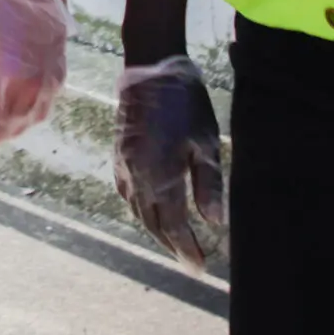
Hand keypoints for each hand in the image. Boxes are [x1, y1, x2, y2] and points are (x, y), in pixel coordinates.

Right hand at [113, 56, 225, 271]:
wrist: (150, 68)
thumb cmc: (185, 102)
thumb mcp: (206, 141)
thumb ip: (209, 183)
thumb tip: (214, 222)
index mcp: (162, 176)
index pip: (175, 224)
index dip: (188, 248)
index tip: (200, 267)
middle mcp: (138, 177)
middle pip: (154, 223)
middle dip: (172, 245)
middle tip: (190, 261)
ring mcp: (124, 166)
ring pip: (138, 211)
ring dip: (155, 230)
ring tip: (173, 243)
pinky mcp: (119, 155)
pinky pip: (127, 194)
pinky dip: (139, 210)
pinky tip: (148, 212)